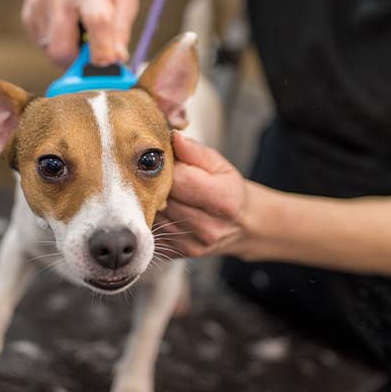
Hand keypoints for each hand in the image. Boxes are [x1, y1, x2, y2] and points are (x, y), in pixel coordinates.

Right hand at [21, 0, 137, 66]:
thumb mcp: (122, 2)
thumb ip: (120, 30)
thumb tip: (117, 59)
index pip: (97, 22)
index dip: (102, 49)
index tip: (107, 64)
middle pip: (62, 49)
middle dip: (77, 63)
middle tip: (91, 60)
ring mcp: (40, 5)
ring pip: (51, 51)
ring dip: (67, 52)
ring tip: (78, 34)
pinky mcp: (28, 14)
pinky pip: (41, 45)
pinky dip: (55, 44)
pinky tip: (65, 29)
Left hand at [157, 132, 255, 258]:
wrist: (241, 226)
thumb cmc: (229, 190)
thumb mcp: (219, 165)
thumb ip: (194, 152)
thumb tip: (173, 138)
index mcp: (223, 200)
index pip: (177, 179)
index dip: (164, 166)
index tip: (161, 159)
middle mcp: (208, 227)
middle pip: (163, 198)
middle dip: (153, 183)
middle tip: (152, 173)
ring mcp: (192, 244)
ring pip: (153, 215)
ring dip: (149, 200)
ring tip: (154, 190)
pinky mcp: (178, 254)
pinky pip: (152, 230)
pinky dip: (151, 217)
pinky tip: (157, 208)